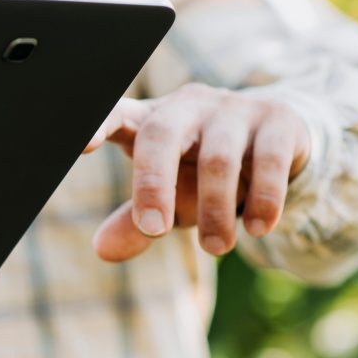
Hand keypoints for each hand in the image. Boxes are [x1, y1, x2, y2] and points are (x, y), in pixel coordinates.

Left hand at [84, 84, 309, 261]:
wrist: (274, 140)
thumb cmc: (202, 170)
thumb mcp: (169, 195)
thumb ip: (135, 222)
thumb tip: (101, 251)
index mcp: (150, 119)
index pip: (115, 114)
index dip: (98, 125)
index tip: (81, 147)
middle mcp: (186, 107)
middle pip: (160, 135)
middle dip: (153, 184)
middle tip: (154, 231)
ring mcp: (231, 108)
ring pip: (217, 157)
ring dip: (214, 208)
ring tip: (215, 248)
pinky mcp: (276, 119)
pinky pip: (268, 160)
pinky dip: (263, 197)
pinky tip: (259, 229)